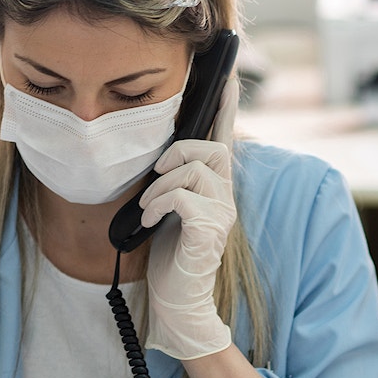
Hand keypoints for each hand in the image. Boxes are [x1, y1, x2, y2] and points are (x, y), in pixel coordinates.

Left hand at [140, 77, 238, 359]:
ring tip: (149, 208)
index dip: (228, 109)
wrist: (176, 301)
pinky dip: (160, 203)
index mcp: (217, 188)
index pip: (227, 140)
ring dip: (162, 184)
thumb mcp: (169, 209)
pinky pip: (183, 196)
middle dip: (180, 152)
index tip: (229, 76)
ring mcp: (223, 214)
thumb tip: (159, 156)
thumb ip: (173, 182)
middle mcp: (227, 197)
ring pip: (195, 169)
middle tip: (158, 172)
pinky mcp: (211, 230)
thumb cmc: (169, 255)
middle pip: (215, 148)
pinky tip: (152, 220)